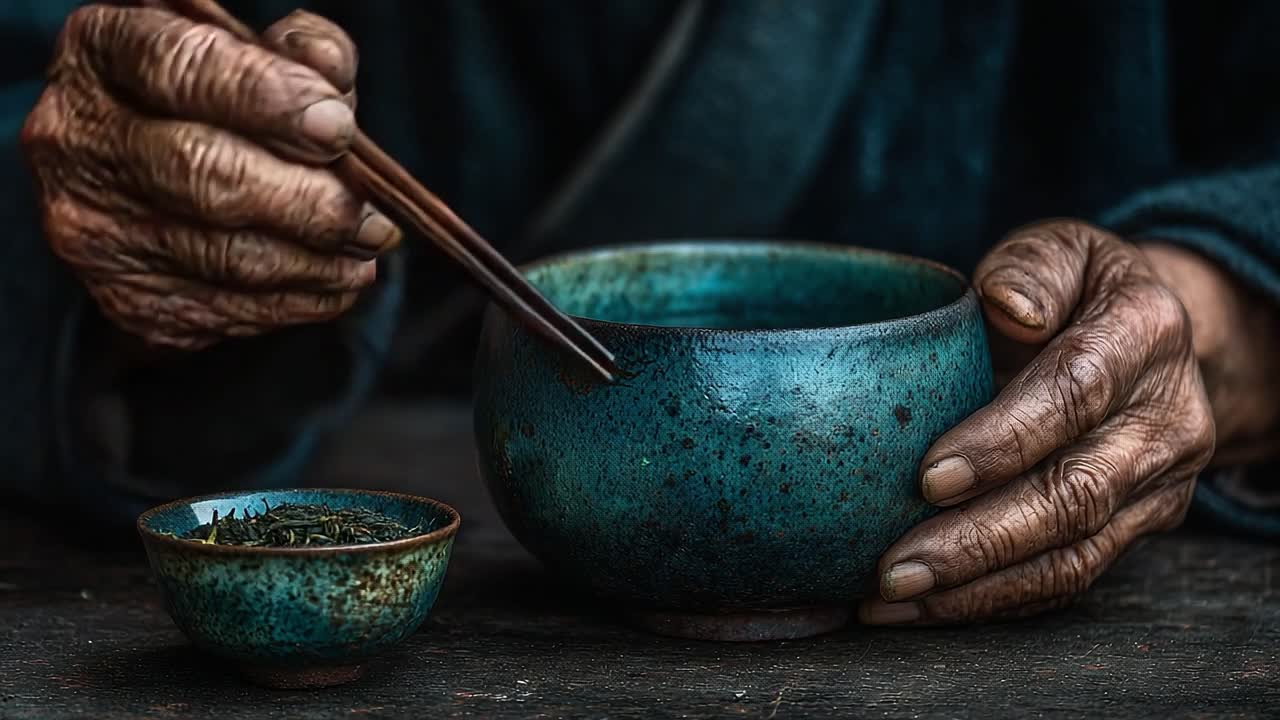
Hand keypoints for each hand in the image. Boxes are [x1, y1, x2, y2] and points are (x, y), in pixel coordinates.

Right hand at [22, 5, 398, 349]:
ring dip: (317, 261)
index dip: (266, 98)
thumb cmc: (211, 100)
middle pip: (202, 174)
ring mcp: (95, 229)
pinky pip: (225, 310)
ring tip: (371, 246)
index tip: (338, 127)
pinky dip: (298, 301)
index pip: (178, 68)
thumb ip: (295, 50)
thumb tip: (330, 73)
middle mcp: (78, 141)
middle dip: (308, 201)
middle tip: (375, 217)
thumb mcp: (245, 50)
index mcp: (101, 53)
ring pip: (223, 257)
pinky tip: (338, 281)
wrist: (141, 176)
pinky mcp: (127, 298)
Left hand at [861, 219, 1217, 624]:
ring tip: (894, 598)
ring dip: (979, 586)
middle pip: (1075, 494)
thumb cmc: (1075, 289)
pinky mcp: (1140, 527)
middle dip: (979, 538)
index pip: (1074, 394)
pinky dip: (994, 601)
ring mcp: (1160, 482)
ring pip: (1074, 553)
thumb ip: (1030, 268)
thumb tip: (1008, 306)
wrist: (1152, 336)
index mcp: (1145, 333)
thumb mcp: (1060, 249)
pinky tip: (924, 607)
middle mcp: (1167, 418)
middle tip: (894, 565)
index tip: (928, 476)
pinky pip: (1070, 577)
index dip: (1004, 440)